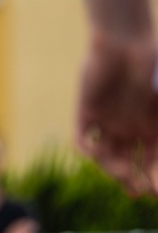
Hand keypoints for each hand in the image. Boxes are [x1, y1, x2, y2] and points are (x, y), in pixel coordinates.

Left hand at [76, 31, 157, 194]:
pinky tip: (95, 152)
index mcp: (150, 129)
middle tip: (135, 189)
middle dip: (129, 180)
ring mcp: (107, 122)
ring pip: (105, 157)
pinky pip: (82, 139)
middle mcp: (128, 130)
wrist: (126, 39)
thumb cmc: (154, 65)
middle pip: (126, 166)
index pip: (149, 166)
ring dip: (111, 169)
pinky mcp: (87, 112)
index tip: (154, 192)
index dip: (152, 181)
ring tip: (120, 170)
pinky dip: (87, 149)